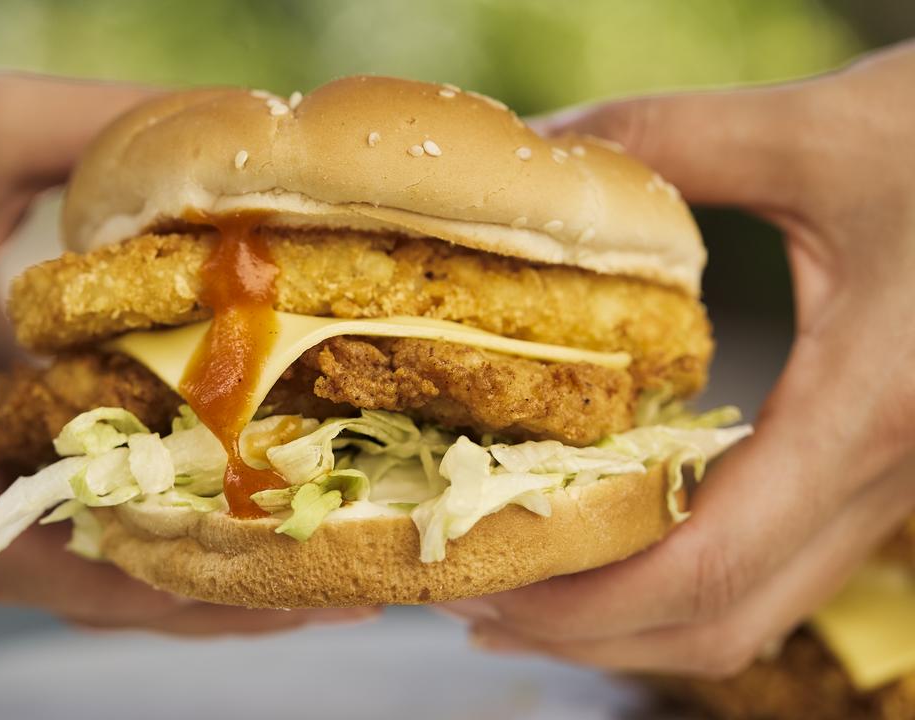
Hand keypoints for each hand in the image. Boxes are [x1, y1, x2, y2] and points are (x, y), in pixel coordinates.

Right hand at [0, 13, 373, 632]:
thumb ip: (97, 126)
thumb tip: (238, 128)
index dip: (111, 583)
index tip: (227, 585)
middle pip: (61, 578)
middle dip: (188, 599)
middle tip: (319, 603)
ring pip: (70, 557)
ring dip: (181, 577)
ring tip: (303, 580)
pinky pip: (69, 508)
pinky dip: (150, 524)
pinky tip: (238, 510)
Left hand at [443, 42, 914, 675]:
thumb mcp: (823, 132)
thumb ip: (671, 140)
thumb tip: (540, 149)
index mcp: (870, 410)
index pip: (705, 562)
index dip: (577, 597)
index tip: (476, 581)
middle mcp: (887, 476)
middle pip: (721, 619)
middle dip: (585, 630)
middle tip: (471, 595)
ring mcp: (888, 486)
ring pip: (753, 610)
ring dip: (628, 620)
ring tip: (518, 589)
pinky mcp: (878, 469)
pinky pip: (773, 566)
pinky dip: (679, 580)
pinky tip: (611, 541)